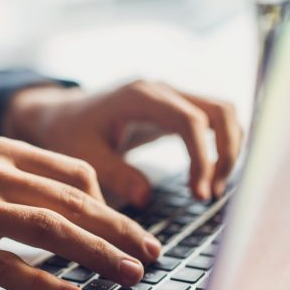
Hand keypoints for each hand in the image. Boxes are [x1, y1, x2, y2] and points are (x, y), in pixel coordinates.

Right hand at [0, 138, 160, 289]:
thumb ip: (14, 183)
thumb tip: (65, 209)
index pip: (74, 174)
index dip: (111, 205)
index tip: (132, 231)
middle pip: (71, 202)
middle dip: (119, 231)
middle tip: (151, 255)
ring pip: (49, 230)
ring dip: (96, 255)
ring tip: (128, 276)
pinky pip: (8, 266)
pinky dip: (46, 284)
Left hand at [3, 80, 242, 204]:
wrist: (62, 115)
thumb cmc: (69, 133)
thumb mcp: (84, 156)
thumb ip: (114, 174)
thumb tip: (145, 199)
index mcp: (140, 96)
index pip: (190, 120)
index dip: (202, 158)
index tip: (198, 193)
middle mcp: (162, 90)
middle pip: (219, 110)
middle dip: (225, 153)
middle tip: (210, 194)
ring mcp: (172, 96)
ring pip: (223, 113)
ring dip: (228, 149)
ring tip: (210, 190)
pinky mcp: (175, 109)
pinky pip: (213, 120)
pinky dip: (220, 146)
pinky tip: (208, 177)